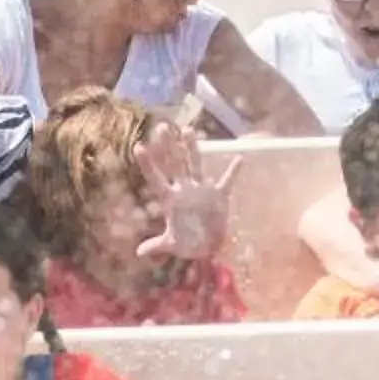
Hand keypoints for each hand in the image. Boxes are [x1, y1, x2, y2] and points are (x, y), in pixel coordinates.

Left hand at [132, 123, 232, 261]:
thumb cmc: (187, 244)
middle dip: (169, 146)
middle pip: (175, 163)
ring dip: (193, 148)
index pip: (156, 178)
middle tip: (162, 127)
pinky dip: (234, 171)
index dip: (147, 164)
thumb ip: (157, 245)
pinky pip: (227, 180)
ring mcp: (202, 190)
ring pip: (196, 163)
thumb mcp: (172, 245)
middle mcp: (185, 189)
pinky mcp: (219, 195)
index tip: (138, 146)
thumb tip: (138, 252)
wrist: (207, 248)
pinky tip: (241, 158)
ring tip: (188, 130)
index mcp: (171, 199)